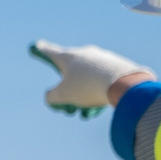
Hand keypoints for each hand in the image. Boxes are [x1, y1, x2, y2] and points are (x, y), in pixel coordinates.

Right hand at [30, 40, 150, 116]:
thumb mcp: (62, 96)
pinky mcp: (118, 66)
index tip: (37, 45)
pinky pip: (102, 82)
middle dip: (68, 93)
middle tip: (68, 109)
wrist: (123, 83)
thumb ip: (51, 97)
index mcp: (68, 57)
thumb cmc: (87, 87)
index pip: (50, 52)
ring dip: (83, 99)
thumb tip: (52, 97)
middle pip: (70, 73)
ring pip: (86, 82)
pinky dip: (98, 95)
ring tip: (85, 114)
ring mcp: (102, 59)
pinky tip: (100, 108)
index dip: (42, 51)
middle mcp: (85, 54)